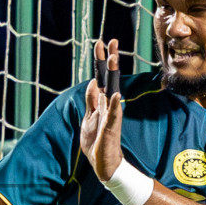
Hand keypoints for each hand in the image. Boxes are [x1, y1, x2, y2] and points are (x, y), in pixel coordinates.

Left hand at [80, 39, 122, 181]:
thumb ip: (91, 101)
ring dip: (113, 74)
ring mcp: (111, 116)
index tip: (101, 42)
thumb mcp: (89, 118)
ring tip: (114, 58)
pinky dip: (114, 105)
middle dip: (109, 59)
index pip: (101, 76)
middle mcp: (108, 105)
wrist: (104, 164)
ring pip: (112, 91)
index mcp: (101, 102)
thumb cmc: (96, 142)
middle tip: (111, 40)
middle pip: (109, 78)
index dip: (101, 60)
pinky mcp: (111, 129)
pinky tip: (116, 94)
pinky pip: (113, 115)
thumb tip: (93, 83)